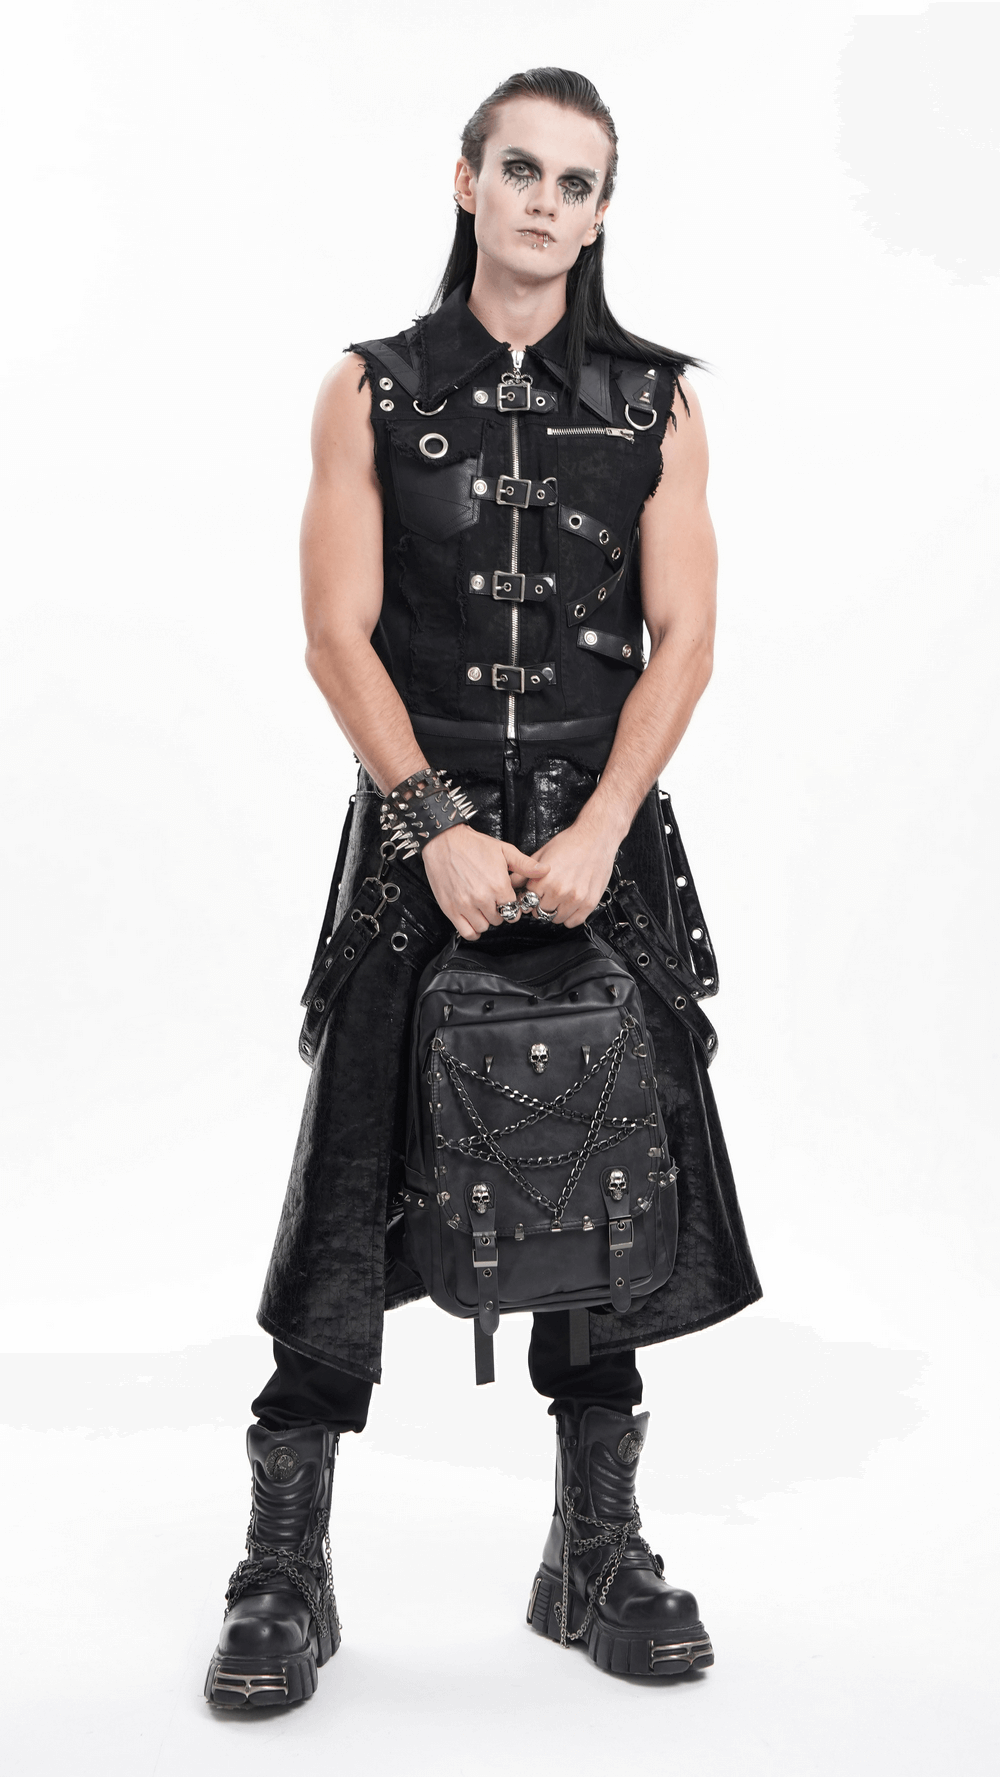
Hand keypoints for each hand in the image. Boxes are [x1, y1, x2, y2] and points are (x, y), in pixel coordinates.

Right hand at [422, 824, 546, 940]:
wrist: (444, 841)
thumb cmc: (473, 845)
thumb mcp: (504, 850)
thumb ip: (525, 864)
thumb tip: (546, 870)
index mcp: (498, 885)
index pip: (514, 910)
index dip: (512, 906)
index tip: (507, 901)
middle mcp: (482, 898)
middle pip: (499, 920)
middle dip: (499, 912)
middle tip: (494, 902)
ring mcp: (465, 905)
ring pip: (484, 927)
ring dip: (486, 920)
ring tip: (483, 907)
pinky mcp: (450, 909)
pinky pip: (467, 932)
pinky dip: (472, 930)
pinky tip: (474, 919)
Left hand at [521, 811, 622, 927]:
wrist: (595, 836)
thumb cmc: (570, 842)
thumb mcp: (541, 853)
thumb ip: (525, 871)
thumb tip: (513, 883)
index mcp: (545, 880)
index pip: (528, 902)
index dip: (529, 898)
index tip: (534, 896)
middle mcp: (559, 891)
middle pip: (541, 912)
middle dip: (541, 905)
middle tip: (547, 896)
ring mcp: (576, 898)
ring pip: (557, 919)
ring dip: (556, 912)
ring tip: (559, 899)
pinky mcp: (589, 902)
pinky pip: (574, 921)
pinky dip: (570, 917)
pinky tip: (570, 906)